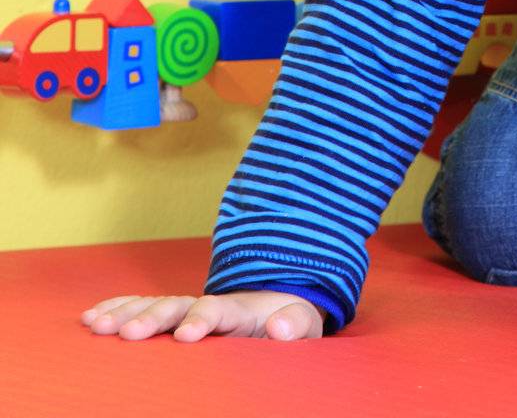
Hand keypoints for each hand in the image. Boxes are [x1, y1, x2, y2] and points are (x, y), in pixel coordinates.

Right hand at [79, 290, 324, 341]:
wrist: (275, 310)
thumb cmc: (286, 323)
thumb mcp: (301, 325)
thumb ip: (296, 325)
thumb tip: (280, 327)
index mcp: (239, 310)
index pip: (219, 310)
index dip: (202, 319)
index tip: (186, 336)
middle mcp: (206, 305)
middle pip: (177, 305)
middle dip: (152, 317)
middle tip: (127, 334)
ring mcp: (185, 309)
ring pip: (153, 306)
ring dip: (125, 314)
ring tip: (96, 326)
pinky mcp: (171, 317)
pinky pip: (140, 307)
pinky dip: (117, 308)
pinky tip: (91, 318)